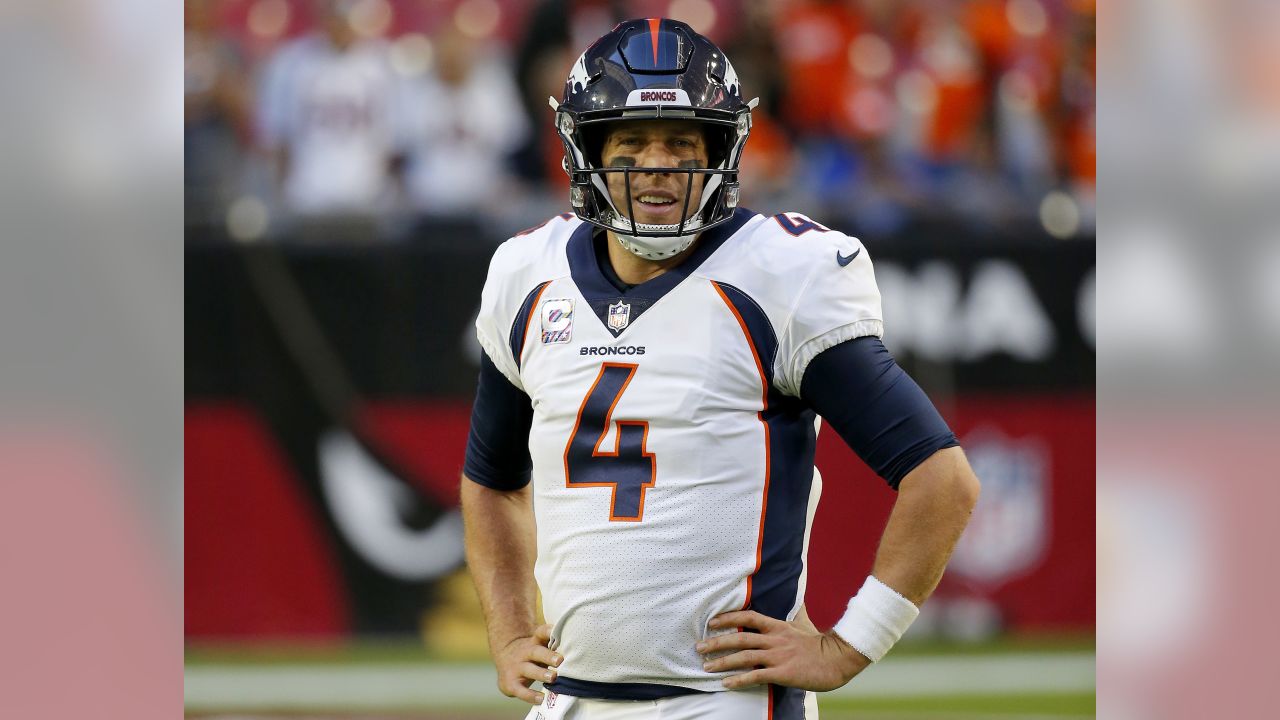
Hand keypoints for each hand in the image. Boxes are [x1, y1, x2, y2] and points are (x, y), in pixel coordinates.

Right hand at [493, 624, 562, 703]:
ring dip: (541, 674)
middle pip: (536, 652)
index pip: (540, 633)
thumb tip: (580, 652)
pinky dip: (530, 695)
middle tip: (560, 660)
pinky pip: (520, 690)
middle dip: (548, 656)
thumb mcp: (540, 646)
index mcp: (534, 642)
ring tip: (553, 678)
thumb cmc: (532, 654)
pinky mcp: (511, 684)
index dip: (548, 631)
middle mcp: (525, 653)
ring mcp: (517, 668)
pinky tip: (541, 698)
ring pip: (528, 670)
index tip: (556, 631)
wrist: (505, 658)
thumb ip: (554, 648)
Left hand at [697, 610, 870, 691]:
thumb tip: (796, 603)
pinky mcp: (783, 673)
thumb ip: (794, 616)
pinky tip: (726, 683)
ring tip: (706, 666)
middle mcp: (774, 639)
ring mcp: (778, 656)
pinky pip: (756, 676)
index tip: (711, 622)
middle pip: (739, 638)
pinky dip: (738, 680)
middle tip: (698, 646)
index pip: (747, 617)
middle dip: (716, 642)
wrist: (838, 659)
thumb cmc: (820, 644)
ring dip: (722, 661)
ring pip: (744, 657)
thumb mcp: (803, 624)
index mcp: (777, 626)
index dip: (727, 618)